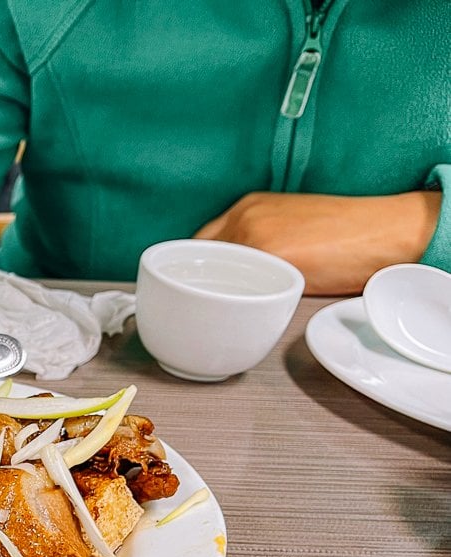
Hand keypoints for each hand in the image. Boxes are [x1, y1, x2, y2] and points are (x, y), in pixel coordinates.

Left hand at [195, 190, 440, 295]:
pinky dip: (236, 308)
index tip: (197, 291)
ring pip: (215, 279)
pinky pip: (240, 290)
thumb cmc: (348, 235)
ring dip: (215, 302)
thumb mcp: (291, 230)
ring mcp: (255, 235)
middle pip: (200, 264)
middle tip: (206, 311)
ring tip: (225, 319)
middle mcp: (245, 217)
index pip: (199, 245)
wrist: (389, 231)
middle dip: (201, 290)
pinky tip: (245, 319)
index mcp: (248, 207)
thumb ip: (256, 245)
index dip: (197, 272)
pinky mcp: (272, 255)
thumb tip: (230, 279)